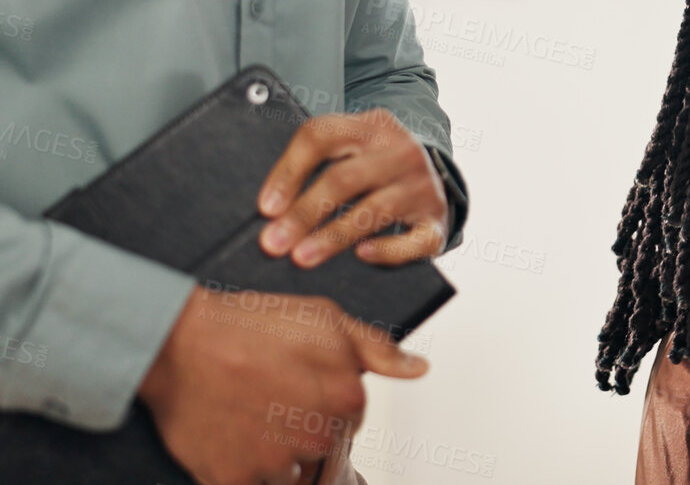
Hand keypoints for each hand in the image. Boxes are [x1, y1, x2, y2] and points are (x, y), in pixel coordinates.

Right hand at [138, 287, 427, 484]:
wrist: (175, 343)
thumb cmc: (247, 327)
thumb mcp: (325, 318)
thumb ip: (377, 348)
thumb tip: (418, 369)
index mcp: (347, 399)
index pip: (349, 421)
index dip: (321, 404)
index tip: (296, 388)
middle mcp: (316, 437)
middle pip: (321, 450)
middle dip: (300, 431)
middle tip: (266, 400)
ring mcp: (275, 463)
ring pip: (287, 474)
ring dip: (272, 456)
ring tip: (247, 418)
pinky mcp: (233, 481)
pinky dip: (241, 471)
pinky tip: (231, 438)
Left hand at [258, 109, 448, 267]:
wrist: (436, 177)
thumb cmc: (374, 167)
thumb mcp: (351, 148)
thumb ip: (316, 163)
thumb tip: (271, 210)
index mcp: (372, 125)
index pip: (321, 137)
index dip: (289, 172)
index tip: (266, 207)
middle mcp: (401, 151)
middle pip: (344, 178)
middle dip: (304, 213)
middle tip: (272, 243)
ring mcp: (423, 186)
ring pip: (373, 210)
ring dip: (333, 236)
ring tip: (302, 257)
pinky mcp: (437, 221)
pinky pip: (413, 240)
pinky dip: (388, 249)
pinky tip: (362, 255)